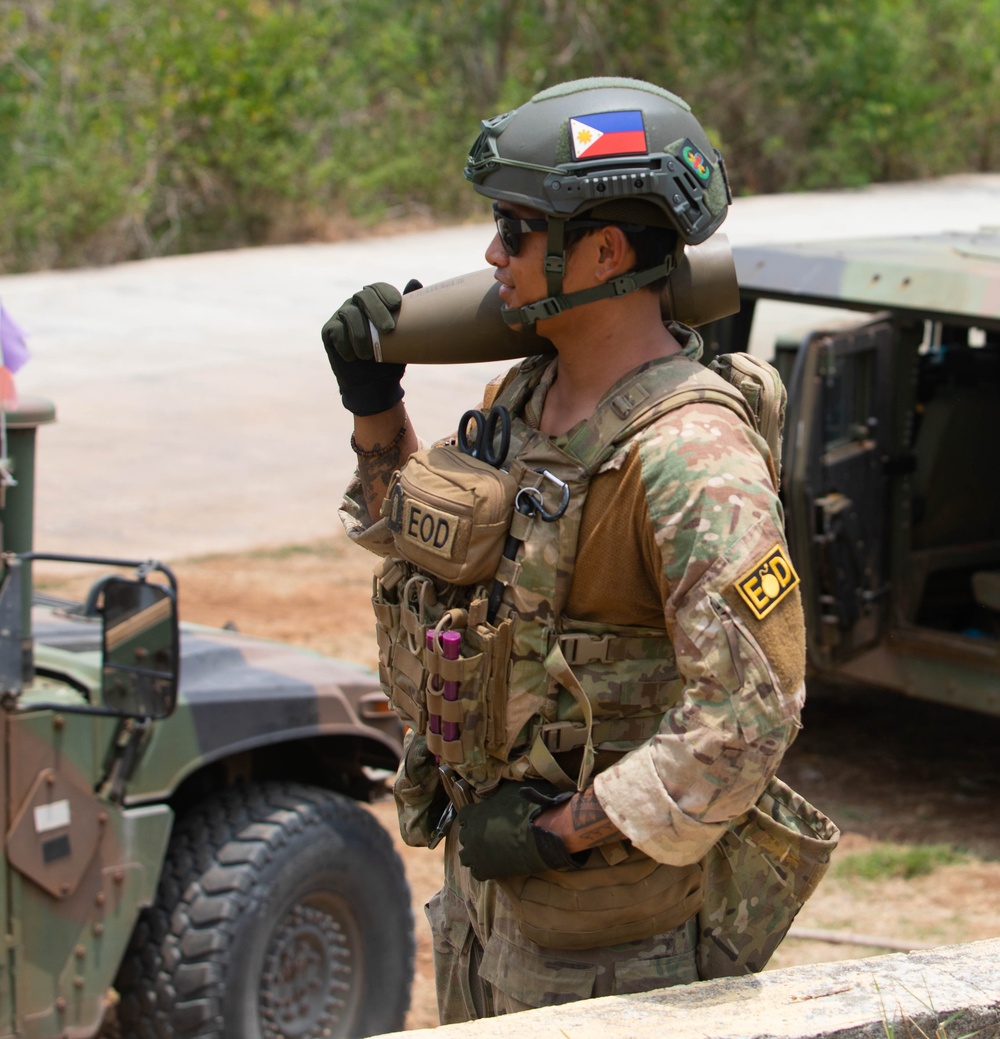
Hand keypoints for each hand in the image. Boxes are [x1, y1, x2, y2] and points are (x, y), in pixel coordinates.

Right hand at [321, 280, 420, 415]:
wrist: (374, 385)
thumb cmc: (390, 358)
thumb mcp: (404, 336)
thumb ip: (409, 310)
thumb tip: (415, 281)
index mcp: (374, 302)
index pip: (377, 288)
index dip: (386, 293)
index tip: (397, 305)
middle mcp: (355, 304)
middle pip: (363, 296)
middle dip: (377, 311)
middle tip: (389, 330)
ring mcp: (340, 316)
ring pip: (349, 314)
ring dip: (361, 334)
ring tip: (369, 355)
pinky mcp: (328, 331)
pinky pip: (335, 330)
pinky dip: (345, 345)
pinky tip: (353, 357)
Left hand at [457, 780, 584, 880]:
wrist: (543, 834)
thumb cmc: (529, 808)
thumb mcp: (512, 789)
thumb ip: (500, 790)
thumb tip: (499, 784)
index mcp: (474, 814)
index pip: (463, 815)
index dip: (472, 816)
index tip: (482, 817)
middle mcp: (471, 834)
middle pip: (463, 835)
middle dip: (473, 834)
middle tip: (489, 833)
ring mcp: (477, 854)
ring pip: (465, 856)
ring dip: (474, 852)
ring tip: (487, 850)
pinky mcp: (486, 870)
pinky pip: (476, 872)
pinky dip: (482, 869)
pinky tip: (493, 864)